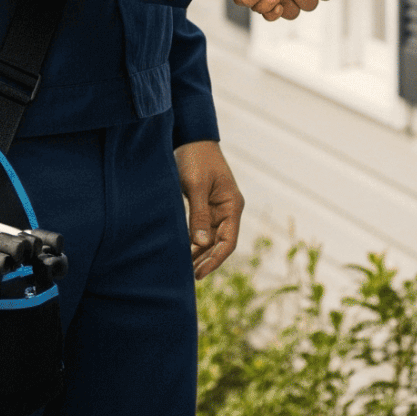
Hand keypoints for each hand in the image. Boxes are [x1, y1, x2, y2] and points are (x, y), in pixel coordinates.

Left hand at [174, 140, 243, 278]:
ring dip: (200, 254)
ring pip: (211, 239)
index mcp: (232, 205)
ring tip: (185, 269)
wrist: (191, 138)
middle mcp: (228, 210)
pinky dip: (195, 242)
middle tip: (190, 276)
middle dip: (207, 260)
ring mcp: (217, 208)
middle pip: (221, 243)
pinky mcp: (206, 206)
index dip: (215, 260)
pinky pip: (203, 229)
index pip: (228, 241)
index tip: (199, 273)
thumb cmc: (196, 159)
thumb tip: (201, 244)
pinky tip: (184, 252)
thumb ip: (199, 215)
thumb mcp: (196, 186)